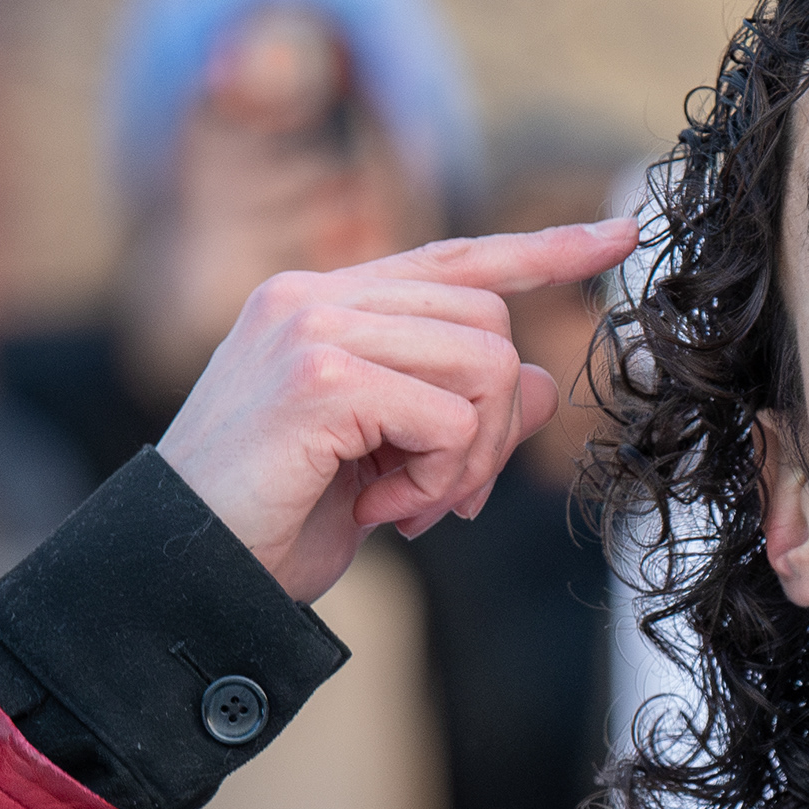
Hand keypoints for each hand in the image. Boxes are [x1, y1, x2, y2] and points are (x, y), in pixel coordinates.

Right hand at [156, 213, 641, 601]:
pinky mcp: (320, 378)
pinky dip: (437, 477)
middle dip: (495, 424)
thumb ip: (457, 410)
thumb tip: (549, 382)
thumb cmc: (271, 519)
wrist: (186, 575)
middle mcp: (314, 297)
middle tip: (448, 496)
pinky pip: (449, 418)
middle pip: (489, 325)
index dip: (543, 250)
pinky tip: (385, 508)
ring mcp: (314, 328)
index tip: (622, 234)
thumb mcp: (383, 459)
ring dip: (468, 457)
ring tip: (411, 503)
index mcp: (322, 302)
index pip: (456, 258)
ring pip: (484, 366)